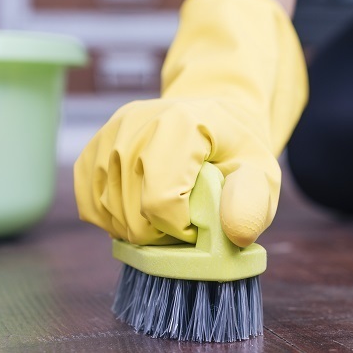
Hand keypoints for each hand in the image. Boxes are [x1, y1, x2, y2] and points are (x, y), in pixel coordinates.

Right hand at [73, 0, 307, 246]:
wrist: (210, 118)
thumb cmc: (236, 150)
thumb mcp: (263, 172)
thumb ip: (253, 201)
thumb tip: (235, 234)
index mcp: (179, 124)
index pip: (160, 202)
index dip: (182, 228)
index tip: (201, 220)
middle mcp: (134, 124)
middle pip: (131, 214)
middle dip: (161, 233)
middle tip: (186, 217)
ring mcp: (108, 136)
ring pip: (108, 215)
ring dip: (139, 229)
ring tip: (167, 211)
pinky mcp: (92, 151)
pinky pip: (89, 207)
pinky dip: (114, 221)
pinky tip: (141, 210)